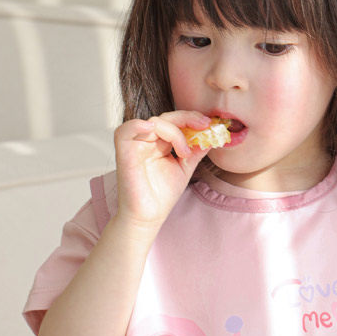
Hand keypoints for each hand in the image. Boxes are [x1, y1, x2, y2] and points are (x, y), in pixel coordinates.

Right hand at [113, 112, 210, 228]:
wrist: (148, 217)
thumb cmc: (162, 195)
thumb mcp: (185, 168)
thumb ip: (196, 150)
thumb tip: (212, 133)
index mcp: (159, 143)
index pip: (174, 122)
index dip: (191, 119)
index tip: (209, 124)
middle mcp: (147, 141)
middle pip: (165, 118)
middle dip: (187, 118)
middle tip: (204, 125)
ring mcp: (135, 146)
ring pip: (153, 123)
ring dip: (173, 131)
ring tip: (184, 152)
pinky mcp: (124, 154)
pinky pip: (124, 131)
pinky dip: (137, 126)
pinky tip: (152, 129)